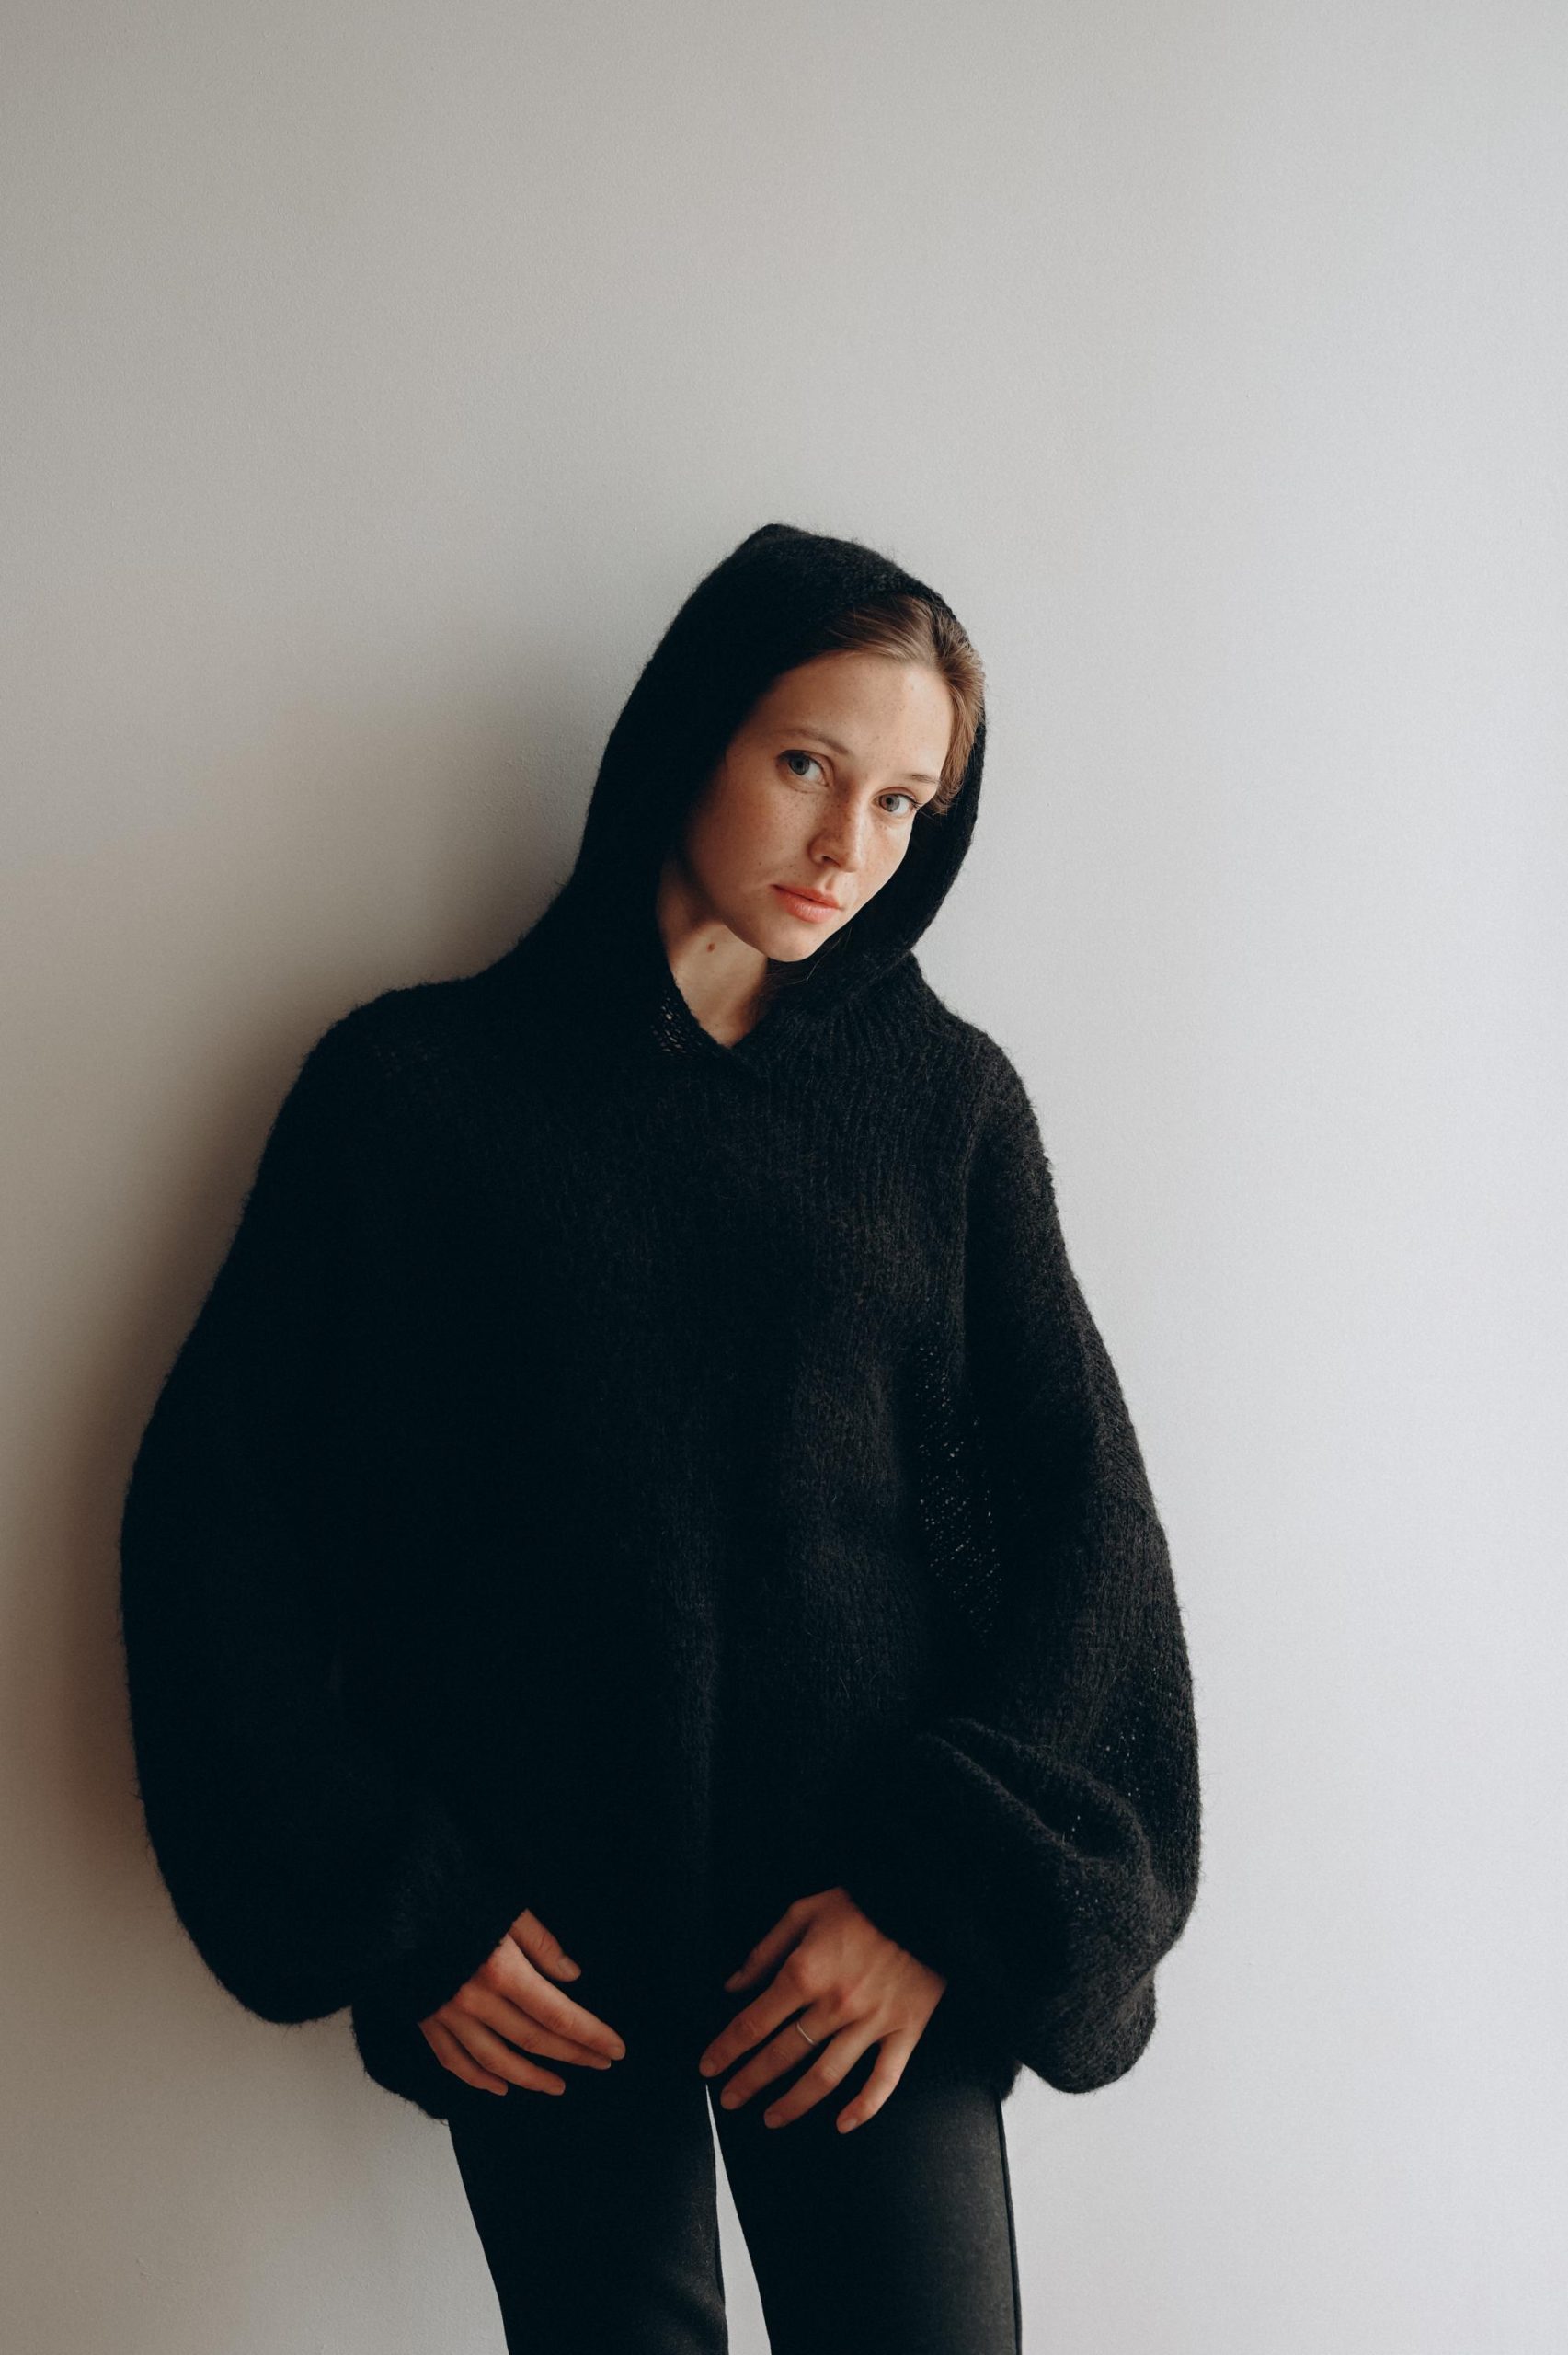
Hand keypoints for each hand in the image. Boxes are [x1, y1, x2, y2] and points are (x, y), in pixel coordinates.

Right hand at [420, 1906, 625, 2095]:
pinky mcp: (426, 2020)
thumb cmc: (454, 1896)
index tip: (615, 2048)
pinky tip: (500, 2086)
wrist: (394, 1901)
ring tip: (558, 2085)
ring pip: (496, 2062)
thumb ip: (541, 1943)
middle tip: (600, 2063)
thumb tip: (571, 1976)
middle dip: (573, 2055)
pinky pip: (455, 2061)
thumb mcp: (506, 1908)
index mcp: (501, 1970)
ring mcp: (448, 2016)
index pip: (558, 2014)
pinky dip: (478, 2079)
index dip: (589, 2034)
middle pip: (534, 2040)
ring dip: (531, 2078)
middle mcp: (476, 2001)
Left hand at [698, 1886, 946, 2133]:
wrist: (924, 1901)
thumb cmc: (861, 1904)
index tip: (708, 2067)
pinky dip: (863, 2108)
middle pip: (783, 2055)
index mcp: (806, 1972)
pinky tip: (842, 2125)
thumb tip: (732, 1986)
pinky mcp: (905, 2031)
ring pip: (825, 2077)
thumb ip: (765, 1951)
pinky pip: (884, 2080)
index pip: (754, 2022)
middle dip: (750, 2081)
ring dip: (794, 2103)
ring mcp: (872, 2022)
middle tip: (728, 2100)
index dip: (727, 2048)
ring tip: (771, 2119)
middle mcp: (835, 2004)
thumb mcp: (804, 1911)